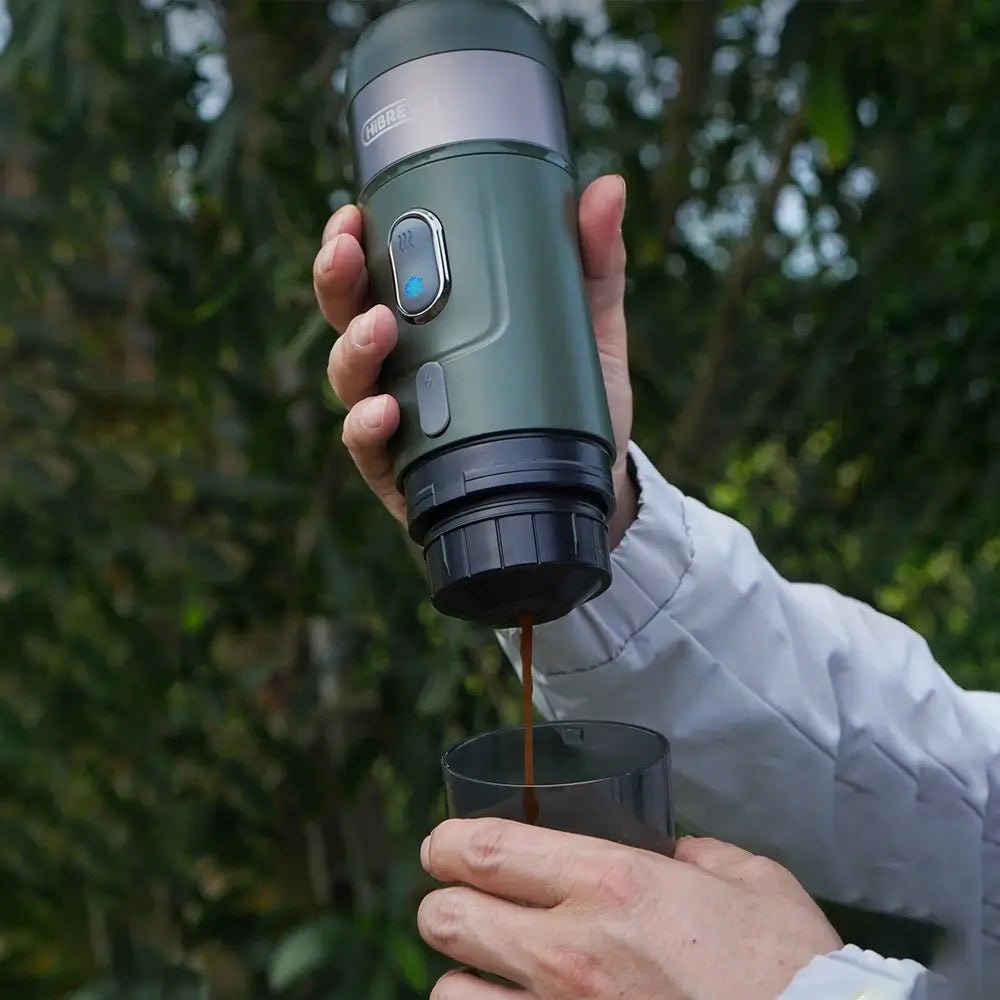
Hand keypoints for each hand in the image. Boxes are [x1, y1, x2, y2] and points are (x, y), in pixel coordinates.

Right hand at [314, 174, 637, 545]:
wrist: (590, 486)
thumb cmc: (573, 401)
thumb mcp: (587, 329)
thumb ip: (593, 264)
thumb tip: (609, 190)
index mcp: (433, 323)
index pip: (376, 274)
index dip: (351, 240)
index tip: (352, 212)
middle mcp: (404, 367)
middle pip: (346, 317)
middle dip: (335, 281)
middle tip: (347, 254)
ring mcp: (398, 418)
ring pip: (348, 378)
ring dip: (353, 348)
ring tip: (380, 327)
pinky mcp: (402, 472)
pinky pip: (368, 447)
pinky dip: (368, 427)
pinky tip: (387, 411)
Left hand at [417, 818, 841, 998]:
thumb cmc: (792, 972)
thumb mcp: (753, 881)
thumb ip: (699, 853)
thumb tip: (671, 850)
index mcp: (613, 885)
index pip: (488, 849)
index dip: (448, 842)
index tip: (444, 846)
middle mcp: (572, 952)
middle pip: (451, 919)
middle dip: (446, 907)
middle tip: (463, 906)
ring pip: (450, 995)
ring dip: (464, 980)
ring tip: (488, 975)